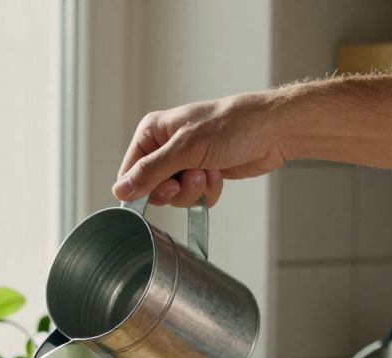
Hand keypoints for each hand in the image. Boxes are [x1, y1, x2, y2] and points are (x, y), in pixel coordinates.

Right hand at [113, 92, 287, 207]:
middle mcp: (164, 147)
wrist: (271, 130)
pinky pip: (194, 198)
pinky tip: (219, 174)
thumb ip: (150, 171)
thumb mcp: (185, 149)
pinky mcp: (201, 175)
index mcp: (152, 133)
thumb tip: (121, 191)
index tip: (167, 186)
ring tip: (210, 171)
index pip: (129, 173)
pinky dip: (208, 192)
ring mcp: (183, 162)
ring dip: (195, 190)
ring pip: (175, 197)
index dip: (144, 187)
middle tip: (193, 176)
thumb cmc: (232, 126)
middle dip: (176, 189)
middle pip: (152, 189)